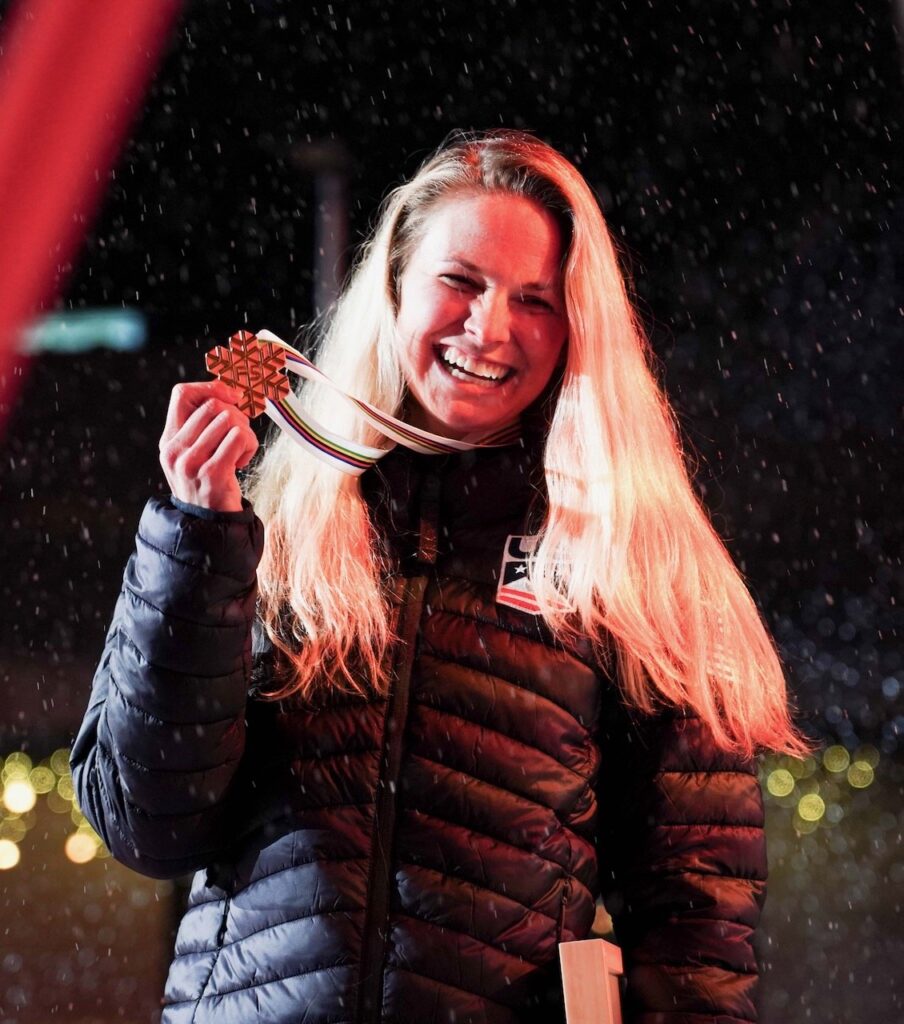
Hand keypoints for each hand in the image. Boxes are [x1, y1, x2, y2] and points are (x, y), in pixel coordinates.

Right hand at [159, 380, 258, 511]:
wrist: (209, 525)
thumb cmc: (209, 484)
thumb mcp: (195, 454)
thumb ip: (203, 425)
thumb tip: (229, 390)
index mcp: (168, 440)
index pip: (182, 393)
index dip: (211, 388)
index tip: (231, 398)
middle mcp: (175, 450)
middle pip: (213, 404)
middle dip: (236, 414)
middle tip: (239, 435)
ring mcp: (191, 462)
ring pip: (229, 419)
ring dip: (245, 433)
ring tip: (239, 452)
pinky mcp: (212, 472)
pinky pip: (240, 437)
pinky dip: (249, 445)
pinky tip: (241, 461)